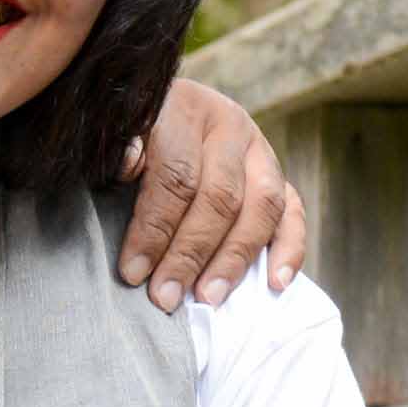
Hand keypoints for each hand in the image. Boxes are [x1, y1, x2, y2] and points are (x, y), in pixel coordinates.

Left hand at [119, 77, 304, 311]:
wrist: (161, 111)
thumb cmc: (128, 135)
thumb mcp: (114, 135)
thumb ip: (118, 148)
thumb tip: (127, 165)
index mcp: (184, 109)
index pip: (176, 176)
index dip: (154, 229)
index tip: (133, 273)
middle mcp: (228, 125)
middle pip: (219, 197)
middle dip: (190, 253)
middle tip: (166, 296)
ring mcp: (259, 148)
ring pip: (261, 206)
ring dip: (234, 258)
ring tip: (208, 297)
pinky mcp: (278, 173)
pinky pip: (293, 211)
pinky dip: (290, 249)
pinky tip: (276, 283)